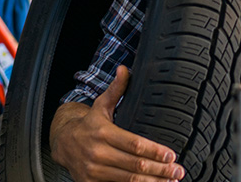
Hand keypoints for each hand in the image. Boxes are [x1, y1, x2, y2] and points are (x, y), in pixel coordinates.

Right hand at [50, 65, 185, 181]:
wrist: (63, 143)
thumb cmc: (89, 123)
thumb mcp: (101, 104)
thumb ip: (116, 88)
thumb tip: (125, 69)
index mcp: (103, 132)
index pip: (133, 144)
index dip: (153, 150)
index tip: (171, 154)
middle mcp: (98, 153)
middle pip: (134, 165)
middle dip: (159, 169)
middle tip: (178, 170)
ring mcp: (94, 171)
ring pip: (128, 180)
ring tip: (171, 180)